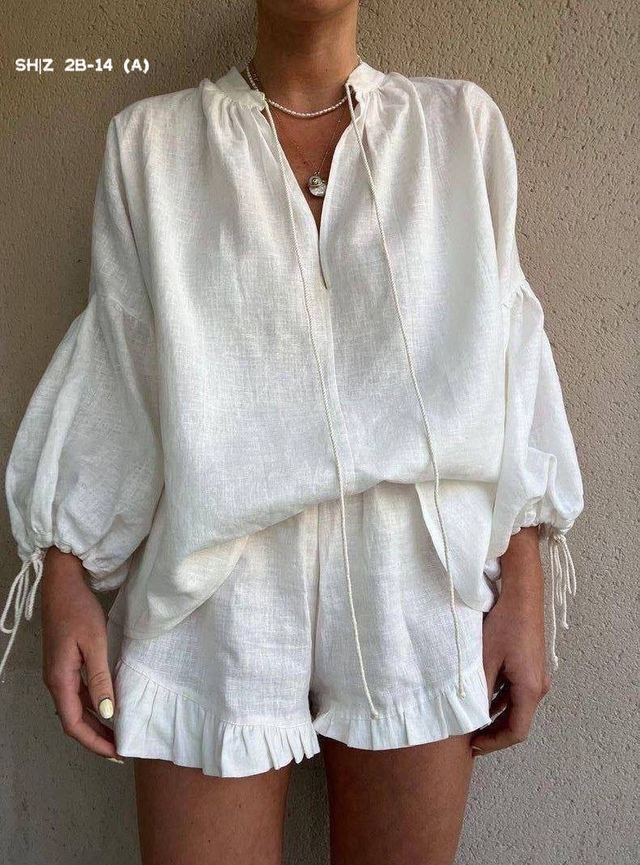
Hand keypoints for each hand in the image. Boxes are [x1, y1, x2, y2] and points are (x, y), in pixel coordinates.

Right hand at [40, 547, 122, 761]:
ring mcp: (58, 673)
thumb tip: (107, 713)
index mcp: (60, 679)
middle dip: (95, 738)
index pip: (74, 723)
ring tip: (116, 734)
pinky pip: (76, 694)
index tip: (115, 753)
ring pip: (75, 708)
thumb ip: (100, 679)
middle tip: (119, 750)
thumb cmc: (78, 609)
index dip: (94, 742)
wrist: (62, 584)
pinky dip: (91, 706)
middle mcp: (55, 680)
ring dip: (94, 724)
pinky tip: (107, 708)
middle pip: (73, 720)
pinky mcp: (64, 664)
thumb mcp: (94, 643)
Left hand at [469, 528, 550, 755]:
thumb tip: (468, 715)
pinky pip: (516, 691)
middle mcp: (538, 686)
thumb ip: (478, 690)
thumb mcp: (485, 659)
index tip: (473, 746)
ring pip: (516, 706)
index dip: (493, 743)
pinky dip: (500, 699)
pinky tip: (480, 697)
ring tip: (471, 720)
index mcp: (530, 689)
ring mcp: (536, 675)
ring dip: (496, 715)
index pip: (516, 732)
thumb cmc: (504, 624)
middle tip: (468, 737)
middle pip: (517, 721)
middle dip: (493, 732)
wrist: (521, 594)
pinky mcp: (530, 665)